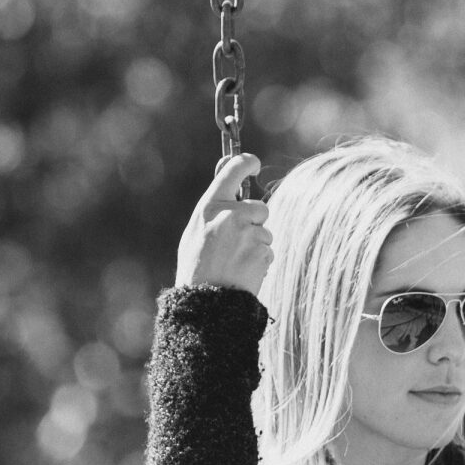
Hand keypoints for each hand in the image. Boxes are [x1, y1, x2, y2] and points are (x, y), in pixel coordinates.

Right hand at [175, 154, 272, 292]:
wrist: (205, 301)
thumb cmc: (196, 266)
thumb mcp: (195, 230)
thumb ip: (214, 208)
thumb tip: (230, 182)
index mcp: (210, 205)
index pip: (232, 170)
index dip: (246, 163)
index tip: (253, 164)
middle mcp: (231, 214)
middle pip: (260, 207)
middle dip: (255, 222)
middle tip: (237, 241)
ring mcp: (249, 233)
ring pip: (265, 232)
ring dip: (256, 244)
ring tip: (235, 261)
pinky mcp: (263, 252)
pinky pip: (269, 251)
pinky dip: (260, 261)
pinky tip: (243, 271)